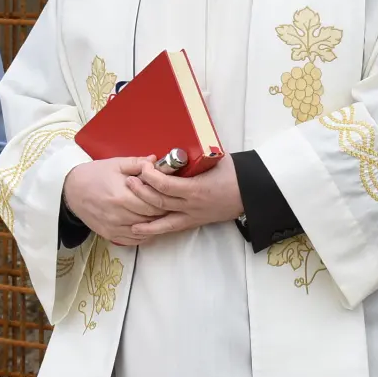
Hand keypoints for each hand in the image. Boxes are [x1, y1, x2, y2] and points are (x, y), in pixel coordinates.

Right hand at [63, 157, 165, 246]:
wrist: (71, 190)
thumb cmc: (95, 174)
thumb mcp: (116, 164)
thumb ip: (138, 163)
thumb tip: (156, 161)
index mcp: (122, 196)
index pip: (153, 204)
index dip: (165, 200)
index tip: (170, 195)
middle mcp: (118, 215)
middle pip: (150, 218)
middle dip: (162, 212)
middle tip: (169, 205)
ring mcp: (113, 227)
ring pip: (143, 231)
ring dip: (154, 224)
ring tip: (160, 215)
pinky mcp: (109, 235)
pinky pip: (133, 240)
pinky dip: (143, 235)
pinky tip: (147, 225)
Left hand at [129, 153, 243, 239]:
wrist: (251, 192)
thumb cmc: (234, 172)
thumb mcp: (214, 158)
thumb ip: (194, 156)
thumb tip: (176, 147)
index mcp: (196, 189)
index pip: (166, 185)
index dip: (150, 176)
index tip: (143, 167)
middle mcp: (191, 205)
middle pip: (159, 201)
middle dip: (140, 191)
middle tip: (128, 180)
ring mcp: (192, 216)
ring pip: (161, 218)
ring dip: (142, 210)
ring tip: (125, 203)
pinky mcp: (194, 222)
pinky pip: (170, 227)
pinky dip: (153, 228)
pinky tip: (138, 229)